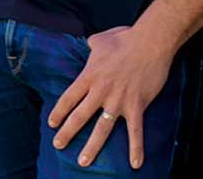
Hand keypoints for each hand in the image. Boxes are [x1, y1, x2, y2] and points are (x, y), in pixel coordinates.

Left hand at [47, 25, 175, 169]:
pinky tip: (135, 164)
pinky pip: (136, 131)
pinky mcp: (137, 105)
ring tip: (83, 161)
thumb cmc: (124, 39)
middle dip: (67, 133)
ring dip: (92, 147)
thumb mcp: (99, 40)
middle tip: (58, 145)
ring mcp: (118, 101)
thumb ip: (91, 46)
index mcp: (89, 77)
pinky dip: (135, 148)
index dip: (59, 112)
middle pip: (80, 116)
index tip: (52, 124)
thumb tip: (89, 45)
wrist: (150, 42)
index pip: (68, 98)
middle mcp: (100, 91)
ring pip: (102, 128)